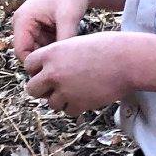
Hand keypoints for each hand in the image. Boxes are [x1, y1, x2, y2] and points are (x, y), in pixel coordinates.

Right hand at [11, 0, 89, 65]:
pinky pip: (45, 45)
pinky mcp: (40, 28)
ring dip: (52, 54)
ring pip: (38, 50)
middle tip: (67, 66)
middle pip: (29, 52)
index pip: (21, 52)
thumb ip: (64, 39)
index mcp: (22, 20)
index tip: (58, 71)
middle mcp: (22, 24)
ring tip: (71, 56)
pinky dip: (56, 48)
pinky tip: (71, 48)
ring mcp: (30, 27)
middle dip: (46, 60)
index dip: (36, 64)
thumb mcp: (68, 17)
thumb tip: (63, 62)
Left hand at [25, 31, 141, 114]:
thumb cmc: (105, 48)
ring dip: (61, 100)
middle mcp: (52, 73)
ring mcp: (65, 90)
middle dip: (43, 89)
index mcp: (49, 54)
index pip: (28, 66)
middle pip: (32, 89)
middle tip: (55, 87)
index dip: (37, 70)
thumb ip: (57, 57)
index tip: (47, 71)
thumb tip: (46, 70)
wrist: (127, 60)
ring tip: (76, 91)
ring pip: (51, 103)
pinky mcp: (79, 103)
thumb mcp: (74, 44)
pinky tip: (86, 98)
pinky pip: (69, 111)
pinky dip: (75, 107)